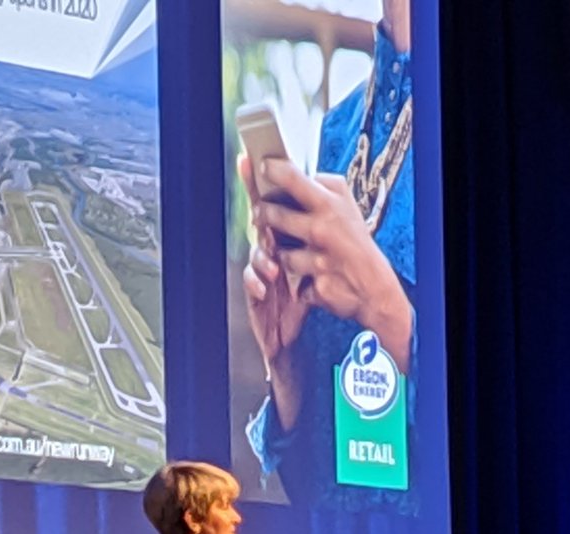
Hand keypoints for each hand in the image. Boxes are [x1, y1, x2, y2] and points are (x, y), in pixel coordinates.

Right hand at [239, 155, 308, 368]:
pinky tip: (266, 287)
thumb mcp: (317, 263)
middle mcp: (273, 251)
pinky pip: (250, 282)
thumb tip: (319, 199)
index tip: (249, 160)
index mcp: (286, 239)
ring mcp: (263, 272)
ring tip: (274, 267)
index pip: (273, 206)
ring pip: (255, 252)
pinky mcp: (257, 293)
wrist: (300, 337)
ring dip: (262, 257)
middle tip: (265, 218)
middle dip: (262, 219)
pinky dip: (256, 282)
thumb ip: (313, 235)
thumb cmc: (310, 298)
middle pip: (260, 224)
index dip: (258, 183)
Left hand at [256, 158, 411, 370]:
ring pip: (282, 254)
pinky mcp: (318, 286)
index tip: (263, 167)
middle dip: (263, 215)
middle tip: (260, 214)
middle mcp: (323, 229)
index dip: (272, 170)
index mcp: (330, 205)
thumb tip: (294, 173)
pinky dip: (303, 285)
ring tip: (299, 256)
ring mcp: (320, 260)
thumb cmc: (356, 241)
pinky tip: (315, 280)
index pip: (292, 178)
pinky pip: (297, 285)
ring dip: (285, 257)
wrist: (376, 286)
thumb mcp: (347, 205)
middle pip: (275, 216)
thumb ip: (323, 186)